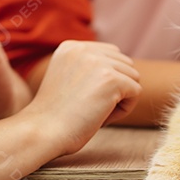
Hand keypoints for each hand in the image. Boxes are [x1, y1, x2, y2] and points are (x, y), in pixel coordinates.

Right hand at [24, 41, 141, 155]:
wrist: (42, 132)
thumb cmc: (55, 116)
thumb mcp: (67, 79)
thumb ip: (88, 68)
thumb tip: (124, 70)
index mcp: (71, 46)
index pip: (110, 55)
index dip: (104, 81)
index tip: (83, 97)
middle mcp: (84, 48)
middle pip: (125, 64)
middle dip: (116, 87)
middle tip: (90, 107)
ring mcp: (98, 62)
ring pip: (133, 77)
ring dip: (120, 98)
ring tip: (95, 111)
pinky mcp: (111, 79)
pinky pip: (136, 92)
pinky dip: (124, 109)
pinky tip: (102, 117)